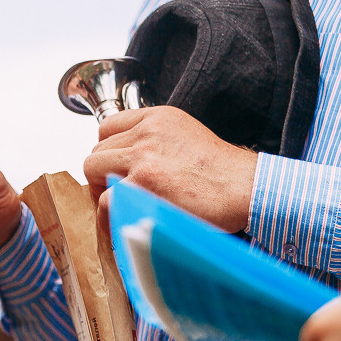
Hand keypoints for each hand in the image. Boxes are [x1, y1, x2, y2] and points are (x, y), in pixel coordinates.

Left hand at [84, 106, 257, 232]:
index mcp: (158, 118)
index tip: (112, 168)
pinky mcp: (142, 184)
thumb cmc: (224, 173)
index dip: (107, 151)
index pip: (108, 127)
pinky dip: (109, 215)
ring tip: (118, 207)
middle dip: (100, 175)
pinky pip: (105, 199)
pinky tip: (122, 221)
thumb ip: (156, 142)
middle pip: (97, 151)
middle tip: (114, 193)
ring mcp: (143, 157)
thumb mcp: (187, 138)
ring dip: (102, 192)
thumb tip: (127, 162)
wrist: (247, 189)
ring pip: (93, 171)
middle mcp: (147, 133)